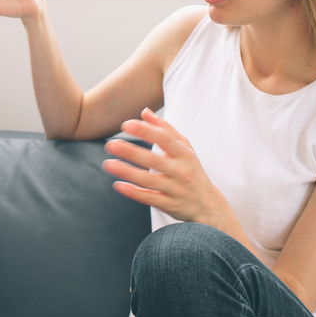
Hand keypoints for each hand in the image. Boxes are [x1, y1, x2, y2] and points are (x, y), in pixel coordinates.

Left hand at [102, 108, 228, 224]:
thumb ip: (165, 129)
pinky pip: (150, 198)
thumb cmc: (191, 169)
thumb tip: (144, 111)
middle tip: (111, 144)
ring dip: (128, 172)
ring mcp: (176, 189)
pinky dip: (134, 192)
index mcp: (184, 154)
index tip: (126, 124)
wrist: (208, 204)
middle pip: (155, 160)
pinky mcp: (169, 205)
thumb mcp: (184, 148)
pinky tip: (118, 185)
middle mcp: (181, 171)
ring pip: (150, 180)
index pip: (164, 139)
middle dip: (132, 152)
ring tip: (108, 164)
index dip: (145, 131)